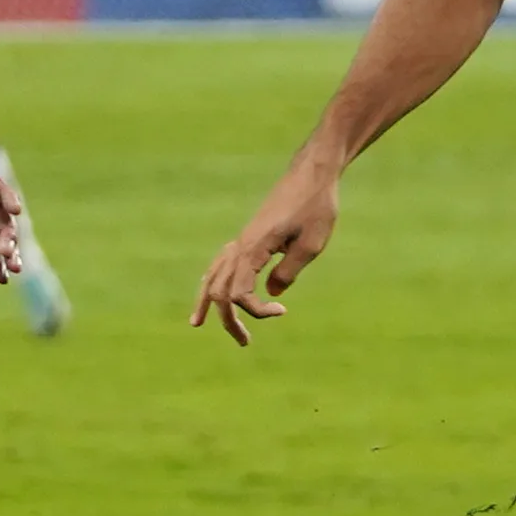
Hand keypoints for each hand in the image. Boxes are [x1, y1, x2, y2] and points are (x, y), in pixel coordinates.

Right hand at [191, 160, 339, 345]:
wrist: (312, 173)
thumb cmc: (316, 206)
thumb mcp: (312, 244)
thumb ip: (289, 271)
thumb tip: (270, 293)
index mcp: (254, 247)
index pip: (238, 292)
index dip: (256, 310)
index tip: (282, 311)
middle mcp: (241, 244)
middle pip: (218, 289)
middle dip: (227, 319)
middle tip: (245, 343)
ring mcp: (242, 239)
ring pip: (212, 274)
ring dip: (209, 302)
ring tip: (199, 324)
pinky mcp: (248, 235)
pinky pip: (220, 262)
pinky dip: (213, 280)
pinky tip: (211, 291)